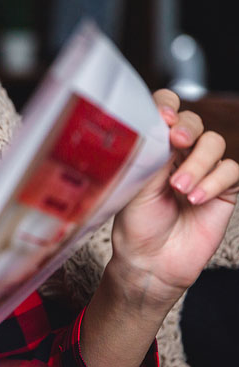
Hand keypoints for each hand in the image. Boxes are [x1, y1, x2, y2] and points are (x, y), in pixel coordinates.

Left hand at [108, 89, 238, 307]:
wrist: (151, 261)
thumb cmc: (136, 224)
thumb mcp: (136, 183)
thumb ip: (153, 153)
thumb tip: (165, 125)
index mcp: (153, 146)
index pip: (164, 111)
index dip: (167, 105)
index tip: (164, 117)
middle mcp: (179, 154)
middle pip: (194, 121)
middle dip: (188, 127)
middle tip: (178, 141)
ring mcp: (203, 171)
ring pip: (215, 143)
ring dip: (198, 163)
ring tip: (180, 189)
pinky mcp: (224, 191)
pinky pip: (231, 171)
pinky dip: (215, 180)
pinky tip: (197, 199)